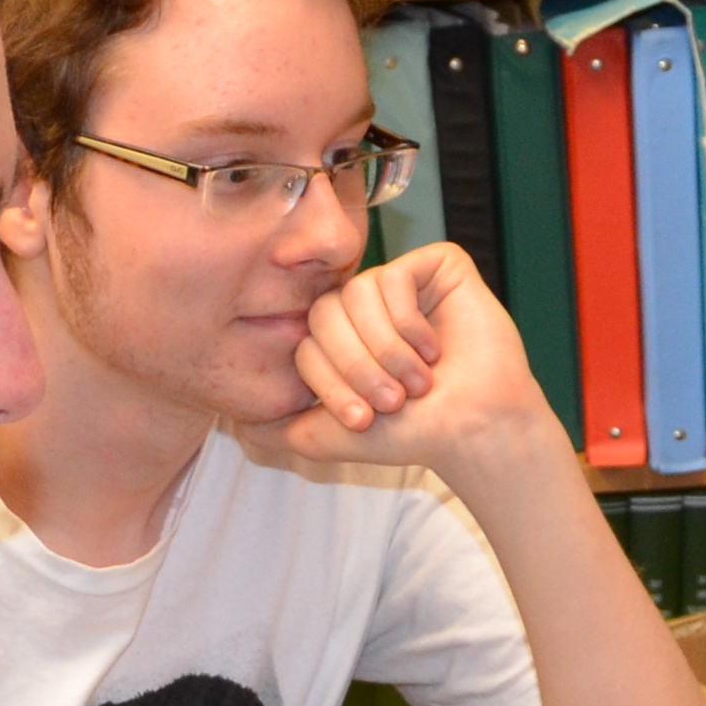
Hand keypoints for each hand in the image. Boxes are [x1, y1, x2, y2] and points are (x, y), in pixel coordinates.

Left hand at [279, 244, 571, 488]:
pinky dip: (409, 322)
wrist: (473, 429)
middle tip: (391, 402)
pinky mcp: (437, 266)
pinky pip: (394, 277)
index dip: (329, 383)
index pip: (305, 342)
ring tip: (417, 382)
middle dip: (354, 367)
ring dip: (385, 350)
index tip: (363, 420)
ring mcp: (401, 284)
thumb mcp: (326, 439)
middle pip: (324, 314)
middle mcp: (366, 306)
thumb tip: (232, 424)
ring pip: (357, 294)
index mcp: (339, 338)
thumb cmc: (411, 434)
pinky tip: (435, 349)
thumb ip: (275, 432)